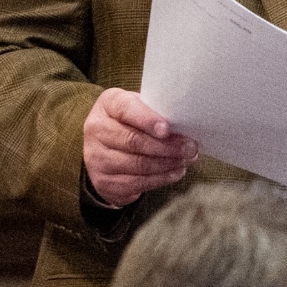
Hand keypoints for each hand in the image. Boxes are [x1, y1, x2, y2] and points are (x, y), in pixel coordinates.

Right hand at [82, 88, 198, 207]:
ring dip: (166, 164)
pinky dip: (160, 179)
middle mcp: (96, 129)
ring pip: (137, 164)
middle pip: (133, 140)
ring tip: (185, 161)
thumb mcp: (139, 109)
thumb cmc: (130, 123)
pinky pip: (137, 183)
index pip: (126, 109)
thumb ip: (156, 113)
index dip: (147, 120)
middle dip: (166, 146)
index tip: (167, 129)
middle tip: (190, 148)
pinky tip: (174, 173)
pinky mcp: (103, 181)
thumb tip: (185, 127)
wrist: (104, 149)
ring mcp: (96, 157)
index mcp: (107, 104)